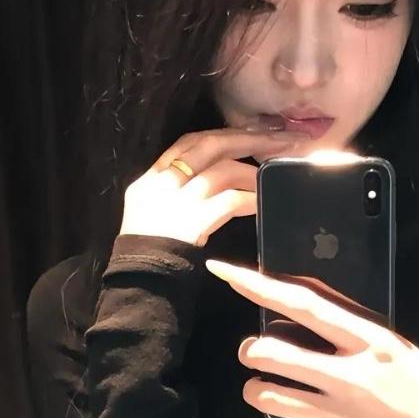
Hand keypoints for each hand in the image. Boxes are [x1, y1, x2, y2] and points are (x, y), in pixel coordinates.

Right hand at [119, 126, 306, 247]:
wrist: (139, 285)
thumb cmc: (150, 257)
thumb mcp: (151, 218)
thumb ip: (175, 196)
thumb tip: (213, 182)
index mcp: (149, 181)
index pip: (184, 144)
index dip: (218, 134)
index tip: (245, 132)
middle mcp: (161, 184)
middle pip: (208, 145)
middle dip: (246, 139)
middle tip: (279, 138)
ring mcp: (176, 201)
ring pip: (222, 170)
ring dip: (253, 173)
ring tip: (274, 178)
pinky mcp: (192, 220)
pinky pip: (229, 201)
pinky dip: (250, 199)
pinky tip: (262, 203)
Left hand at [204, 260, 418, 417]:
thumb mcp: (394, 350)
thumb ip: (349, 333)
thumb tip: (300, 310)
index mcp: (368, 343)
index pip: (302, 306)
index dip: (258, 286)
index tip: (225, 272)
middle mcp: (350, 377)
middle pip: (270, 354)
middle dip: (250, 352)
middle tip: (254, 355)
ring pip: (266, 397)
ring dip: (257, 390)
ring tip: (269, 390)